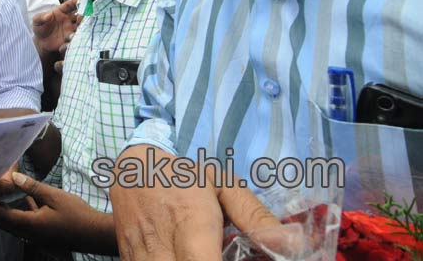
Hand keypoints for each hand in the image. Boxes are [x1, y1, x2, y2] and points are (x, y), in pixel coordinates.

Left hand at [0, 172, 116, 253]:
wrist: (94, 233)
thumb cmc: (76, 213)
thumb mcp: (54, 196)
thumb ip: (32, 187)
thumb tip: (14, 177)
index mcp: (30, 224)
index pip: (4, 217)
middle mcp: (30, 233)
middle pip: (6, 225)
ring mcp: (38, 237)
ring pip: (15, 227)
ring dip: (4, 217)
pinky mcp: (45, 236)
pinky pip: (26, 227)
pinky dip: (20, 217)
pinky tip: (24, 205)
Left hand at [33, 0, 78, 61]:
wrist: (40, 43)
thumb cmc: (39, 28)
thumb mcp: (36, 21)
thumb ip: (41, 17)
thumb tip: (48, 15)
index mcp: (61, 12)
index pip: (70, 5)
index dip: (77, 1)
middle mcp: (69, 20)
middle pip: (79, 15)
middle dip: (83, 15)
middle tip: (81, 17)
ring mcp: (71, 30)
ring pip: (81, 27)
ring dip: (82, 27)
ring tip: (80, 29)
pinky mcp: (70, 39)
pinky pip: (76, 39)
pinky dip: (76, 39)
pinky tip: (71, 40)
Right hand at [111, 145, 281, 259]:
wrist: (132, 169)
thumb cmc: (182, 177)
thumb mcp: (221, 186)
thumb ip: (255, 217)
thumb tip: (294, 245)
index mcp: (190, 222)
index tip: (232, 260)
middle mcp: (160, 242)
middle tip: (220, 258)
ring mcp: (139, 254)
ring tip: (208, 256)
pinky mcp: (128, 260)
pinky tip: (183, 259)